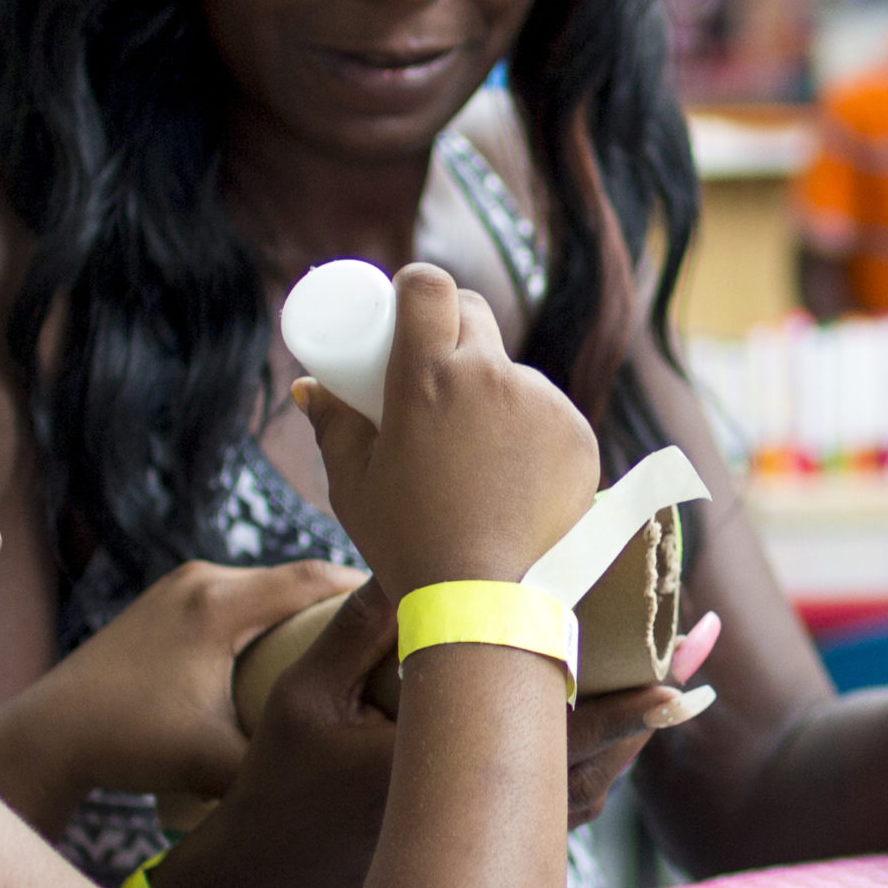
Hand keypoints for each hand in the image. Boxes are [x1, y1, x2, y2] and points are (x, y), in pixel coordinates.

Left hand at [0, 558, 360, 831]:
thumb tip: (355, 787)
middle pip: (292, 577)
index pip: (314, 579)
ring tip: (351, 640)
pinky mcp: (163, 604)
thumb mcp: (216, 763)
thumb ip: (281, 767)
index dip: (366, 593)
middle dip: (343, 602)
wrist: (48, 734)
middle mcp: (199, 580)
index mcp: (218, 604)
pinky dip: (268, 615)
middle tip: (395, 629)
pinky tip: (290, 647)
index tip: (411, 610)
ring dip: (303, 608)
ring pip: (262, 586)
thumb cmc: (129, 746)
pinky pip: (235, 597)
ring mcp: (177, 588)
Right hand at [155, 582, 690, 887]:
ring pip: (584, 789)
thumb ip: (359, 626)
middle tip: (701, 654)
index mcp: (444, 775)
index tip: (683, 679)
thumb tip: (414, 558)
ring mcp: (484, 845)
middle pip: (594, 760)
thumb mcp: (303, 696)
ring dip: (630, 735)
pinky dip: (593, 763)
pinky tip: (610, 726)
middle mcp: (479, 819)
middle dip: (652, 707)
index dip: (626, 706)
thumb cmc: (275, 791)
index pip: (555, 736)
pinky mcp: (478, 855)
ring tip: (674, 681)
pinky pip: (558, 810)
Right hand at [298, 265, 597, 599]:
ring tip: (474, 455)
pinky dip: (531, 432)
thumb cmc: (405, 544)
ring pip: (512, 371)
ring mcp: (541, 403)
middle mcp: (489, 376)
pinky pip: (549, 414)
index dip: (417, 287)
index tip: (408, 307)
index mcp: (426, 376)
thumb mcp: (352, 484)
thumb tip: (309, 386)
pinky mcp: (577, 435)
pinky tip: (514, 476)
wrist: (484, 601)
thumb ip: (331, 425)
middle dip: (454, 329)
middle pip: (475, 314)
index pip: (429, 286)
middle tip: (437, 373)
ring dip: (493, 391)